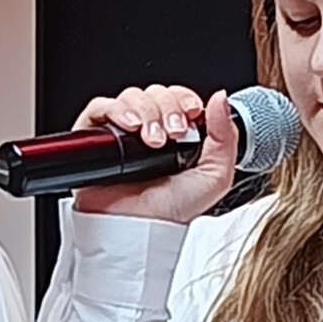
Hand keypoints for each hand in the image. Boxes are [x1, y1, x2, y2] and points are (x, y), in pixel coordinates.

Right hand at [71, 83, 238, 224]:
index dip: (184, 100)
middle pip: (157, 93)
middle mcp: (150, 130)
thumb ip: (225, 137)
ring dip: (146, 111)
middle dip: (168, 108)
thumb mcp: (214, 177)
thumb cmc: (171, 212)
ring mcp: (122, 133)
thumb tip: (221, 99)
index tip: (192, 114)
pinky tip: (130, 128)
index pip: (179, 98)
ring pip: (132, 97)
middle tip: (173, 134)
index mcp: (177, 136)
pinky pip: (101, 108)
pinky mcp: (97, 138)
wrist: (139, 228)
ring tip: (151, 141)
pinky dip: (116, 110)